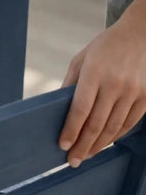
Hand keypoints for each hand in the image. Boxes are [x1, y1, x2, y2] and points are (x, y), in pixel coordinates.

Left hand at [59, 21, 145, 166]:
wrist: (142, 34)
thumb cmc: (105, 47)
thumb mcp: (81, 59)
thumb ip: (70, 84)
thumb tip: (57, 109)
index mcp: (94, 74)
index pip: (80, 110)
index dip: (71, 131)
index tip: (62, 146)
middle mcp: (115, 84)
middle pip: (96, 124)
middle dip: (83, 146)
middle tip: (72, 161)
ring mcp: (133, 92)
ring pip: (114, 127)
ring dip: (99, 145)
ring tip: (86, 155)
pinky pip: (130, 123)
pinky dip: (116, 136)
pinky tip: (105, 143)